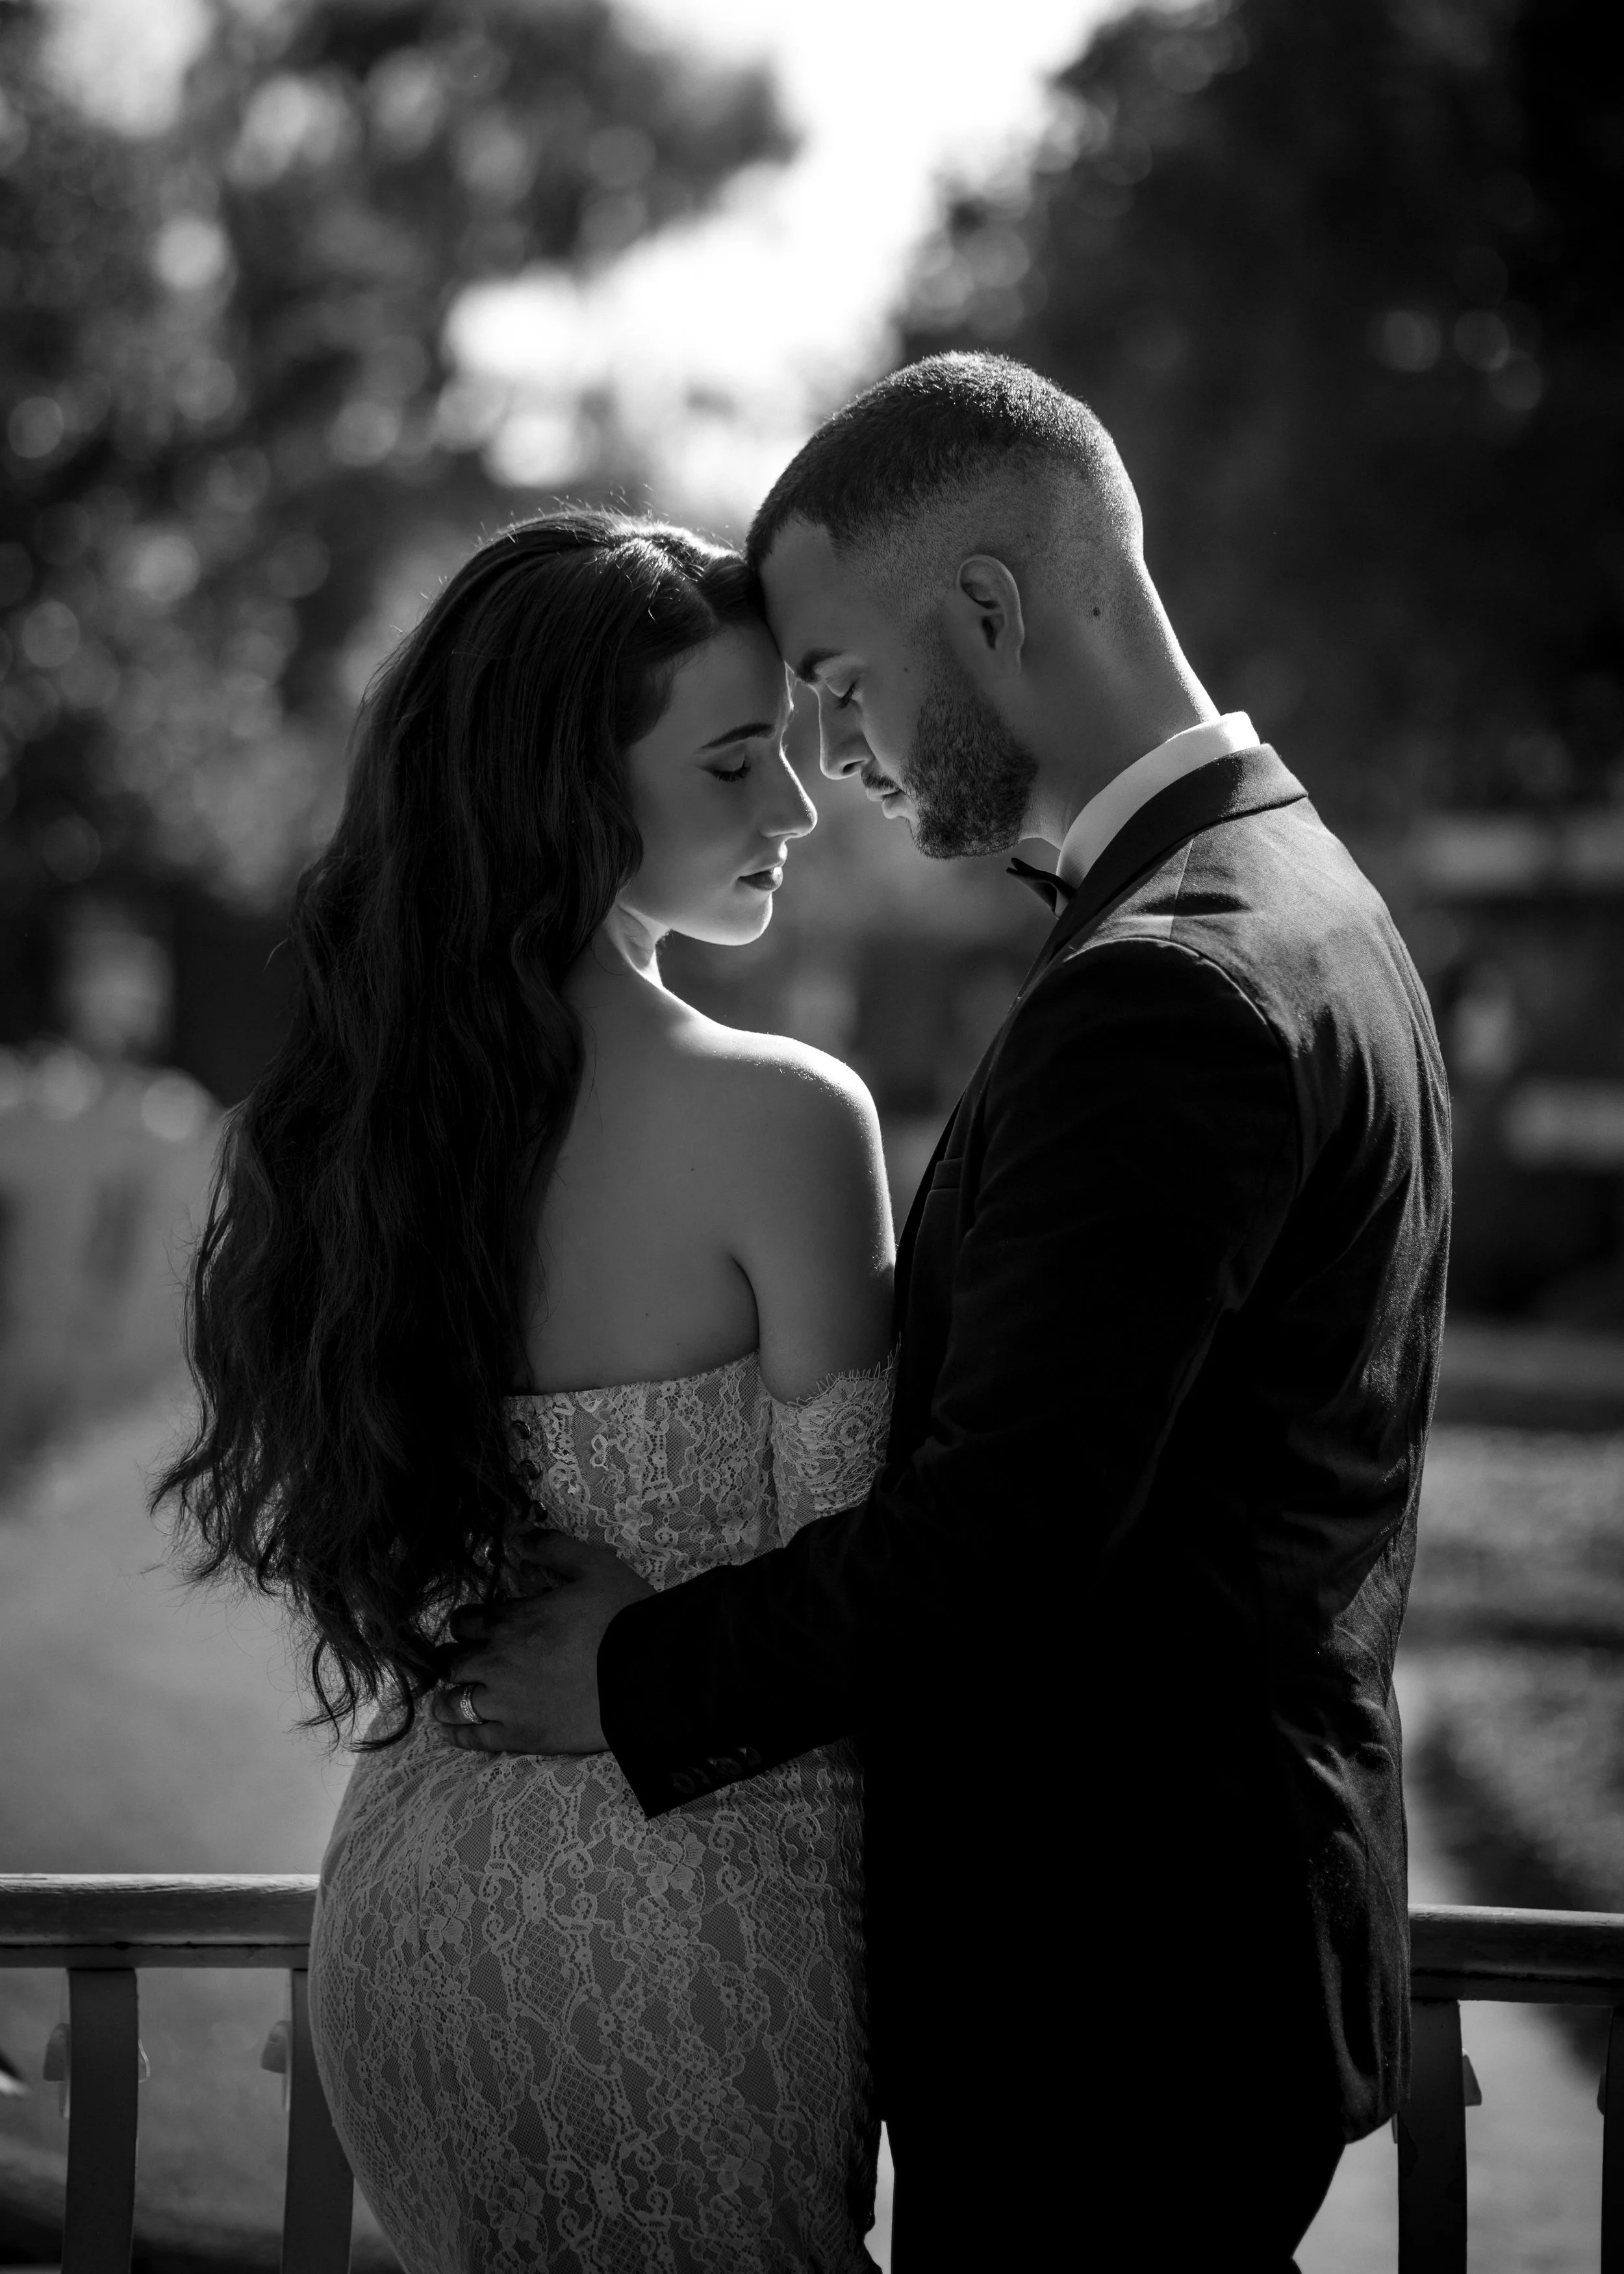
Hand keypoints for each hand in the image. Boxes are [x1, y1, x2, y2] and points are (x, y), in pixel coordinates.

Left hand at [430, 1532, 653, 1753]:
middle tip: (457, 1662)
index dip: (465, 1623)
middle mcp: (497, 1660)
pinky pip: (476, 1739)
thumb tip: (520, 1538)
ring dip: (446, 1698)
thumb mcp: (594, 1566)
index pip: (467, 1621)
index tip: (470, 1627)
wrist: (644, 1673)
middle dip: (453, 1659)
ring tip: (445, 1701)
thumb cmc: (621, 1616)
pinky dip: (459, 1735)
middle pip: (454, 1661)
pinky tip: (451, 1732)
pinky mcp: (519, 1736)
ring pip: (454, 1701)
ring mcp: (505, 1702)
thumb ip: (554, 1548)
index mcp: (512, 1620)